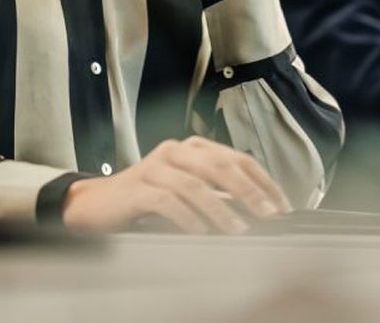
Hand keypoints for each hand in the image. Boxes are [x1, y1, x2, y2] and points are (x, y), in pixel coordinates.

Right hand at [62, 136, 291, 234]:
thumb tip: (259, 211)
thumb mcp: (187, 192)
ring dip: (221, 210)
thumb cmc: (147, 200)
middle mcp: (176, 151)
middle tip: (268, 215)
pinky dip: (187, 217)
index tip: (282, 206)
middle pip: (220, 166)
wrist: (97, 204)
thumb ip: (218, 194)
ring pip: (195, 185)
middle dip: (249, 192)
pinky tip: (200, 232)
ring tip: (237, 230)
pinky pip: (167, 201)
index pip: (237, 158)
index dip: (263, 181)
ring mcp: (154, 167)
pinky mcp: (137, 188)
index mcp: (193, 148)